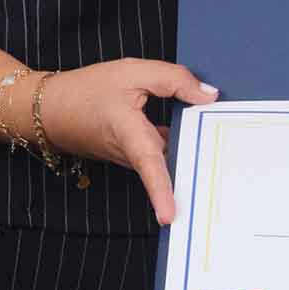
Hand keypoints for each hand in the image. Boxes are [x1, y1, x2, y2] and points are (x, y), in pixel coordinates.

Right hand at [37, 57, 215, 223]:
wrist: (52, 110)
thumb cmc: (88, 90)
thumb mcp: (132, 73)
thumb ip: (174, 80)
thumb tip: (209, 97)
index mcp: (129, 134)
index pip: (147, 164)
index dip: (160, 190)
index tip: (170, 216)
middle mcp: (133, 155)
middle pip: (171, 165)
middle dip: (198, 170)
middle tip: (236, 173)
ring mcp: (135, 160)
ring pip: (170, 158)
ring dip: (194, 153)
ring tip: (232, 147)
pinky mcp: (136, 157)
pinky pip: (164, 154)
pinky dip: (182, 143)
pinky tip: (201, 128)